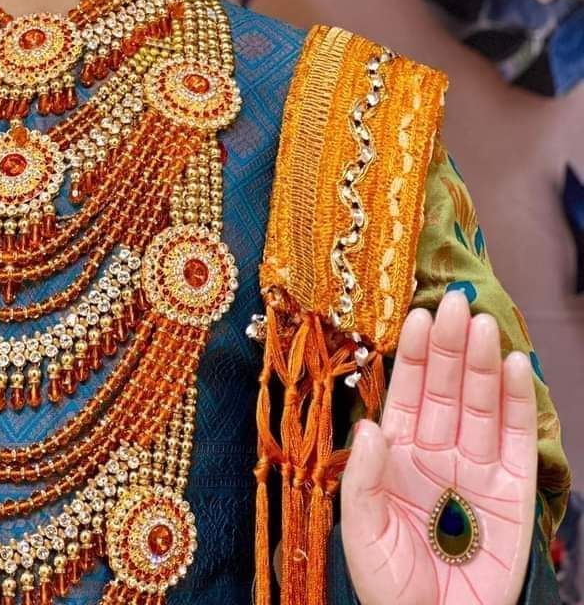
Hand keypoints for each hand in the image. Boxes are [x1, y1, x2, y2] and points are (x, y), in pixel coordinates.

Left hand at [341, 291, 536, 604]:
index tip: (419, 315)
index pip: (407, 393)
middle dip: (451, 346)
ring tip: (484, 324)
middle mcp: (437, 453)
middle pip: (447, 388)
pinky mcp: (512, 494)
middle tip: (458, 303)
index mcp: (396, 456)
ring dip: (483, 363)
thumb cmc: (392, 590)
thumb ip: (361, 479)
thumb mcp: (362, 535)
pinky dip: (517, 403)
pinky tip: (515, 365)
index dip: (415, 354)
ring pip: (480, 404)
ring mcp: (476, 470)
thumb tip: (368, 425)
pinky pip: (515, 440)